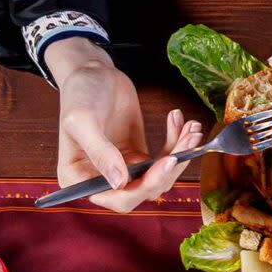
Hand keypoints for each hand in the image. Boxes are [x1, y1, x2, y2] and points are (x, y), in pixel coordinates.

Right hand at [51, 40, 203, 212]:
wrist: (93, 72)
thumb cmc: (80, 93)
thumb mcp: (83, 120)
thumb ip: (100, 152)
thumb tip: (119, 183)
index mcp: (78, 178)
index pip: (117, 199)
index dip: (143, 187)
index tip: (166, 161)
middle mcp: (102, 179)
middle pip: (145, 190)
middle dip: (171, 168)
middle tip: (189, 140)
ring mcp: (123, 169)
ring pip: (161, 176)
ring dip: (181, 154)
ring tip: (192, 128)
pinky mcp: (140, 156)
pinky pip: (165, 159)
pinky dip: (177, 142)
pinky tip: (181, 121)